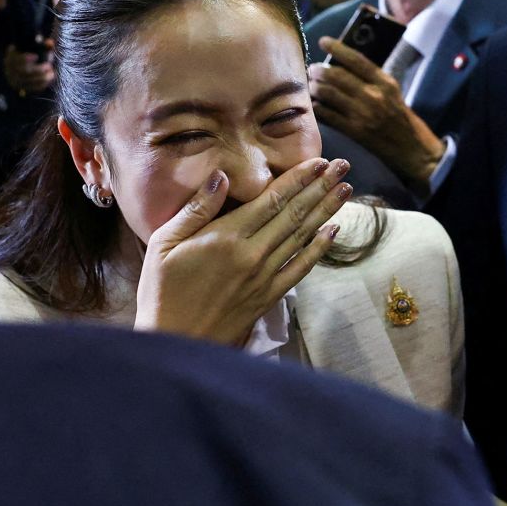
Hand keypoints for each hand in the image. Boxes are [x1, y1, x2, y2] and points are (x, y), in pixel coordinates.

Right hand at [2, 43, 54, 95]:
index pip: (15, 59)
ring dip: (42, 78)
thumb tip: (50, 43)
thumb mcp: (35, 48)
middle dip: (38, 69)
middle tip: (49, 65)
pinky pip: (30, 88)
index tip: (36, 56)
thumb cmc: (31, 56)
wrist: (24, 68)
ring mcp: (14, 80)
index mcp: (11, 57)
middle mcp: (10, 70)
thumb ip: (43, 44)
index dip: (25, 58)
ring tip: (51, 73)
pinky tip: (48, 79)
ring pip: (28, 81)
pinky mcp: (20, 88)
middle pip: (23, 71)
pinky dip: (41, 84)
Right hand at [135, 157, 352, 345]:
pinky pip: (300, 268)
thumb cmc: (161, 292)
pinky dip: (318, 248)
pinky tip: (333, 232)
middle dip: (321, 187)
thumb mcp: (163, 244)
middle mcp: (252, 254)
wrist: (175, 344)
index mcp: (226, 237)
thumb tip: (222, 176)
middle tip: (343, 167)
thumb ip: (196, 209)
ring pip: (302, 237)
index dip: (298, 178)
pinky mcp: (268, 297)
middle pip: (294, 214)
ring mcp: (264, 277)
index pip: (272, 199)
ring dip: (326, 211)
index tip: (319, 161)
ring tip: (345, 189)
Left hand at [309, 36, 444, 186]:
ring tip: (310, 84)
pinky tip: (313, 103)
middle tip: (312, 68)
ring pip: (328, 94)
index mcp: (385, 82)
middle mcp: (374, 96)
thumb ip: (371, 77)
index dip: (337, 48)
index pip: (357, 60)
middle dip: (319, 70)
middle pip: (337, 76)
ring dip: (314, 87)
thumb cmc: (398, 115)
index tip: (323, 41)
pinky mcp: (354, 131)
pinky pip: (327, 115)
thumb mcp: (391, 90)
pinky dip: (316, 107)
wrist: (410, 147)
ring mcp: (362, 114)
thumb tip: (342, 61)